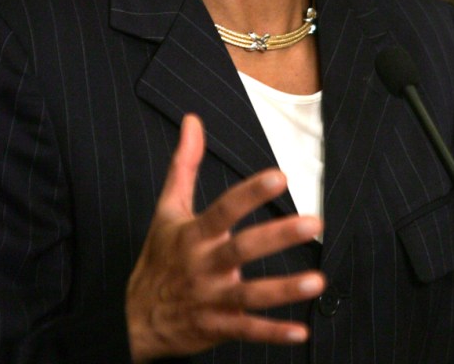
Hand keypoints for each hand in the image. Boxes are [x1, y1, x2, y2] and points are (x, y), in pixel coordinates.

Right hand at [126, 113, 324, 360]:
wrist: (135, 317)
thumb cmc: (159, 255)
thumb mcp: (167, 208)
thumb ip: (184, 164)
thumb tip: (193, 120)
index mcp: (193, 234)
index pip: (223, 209)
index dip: (250, 193)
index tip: (280, 176)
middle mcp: (203, 265)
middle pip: (241, 249)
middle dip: (277, 236)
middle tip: (313, 222)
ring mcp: (210, 299)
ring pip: (249, 295)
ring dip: (284, 290)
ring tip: (318, 280)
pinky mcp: (217, 327)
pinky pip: (247, 331)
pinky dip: (273, 333)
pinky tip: (302, 331)